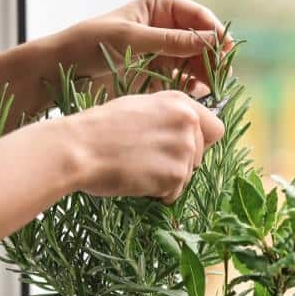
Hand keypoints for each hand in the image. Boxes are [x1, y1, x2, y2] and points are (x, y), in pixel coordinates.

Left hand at [41, 0, 228, 83]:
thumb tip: (212, 40)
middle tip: (221, 76)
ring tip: (210, 89)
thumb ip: (172, 41)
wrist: (59, 70)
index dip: (214, 31)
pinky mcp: (156, 77)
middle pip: (201, 41)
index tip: (225, 50)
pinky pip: (182, 81)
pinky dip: (192, 88)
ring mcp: (162, 54)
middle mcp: (165, 29)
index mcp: (159, 8)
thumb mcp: (131, 39)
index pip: (197, 16)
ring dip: (205, 74)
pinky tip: (194, 96)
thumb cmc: (89, 43)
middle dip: (213, 56)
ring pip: (195, 62)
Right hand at [65, 90, 224, 202]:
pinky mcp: (175, 175)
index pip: (214, 129)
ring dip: (166, 179)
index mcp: (180, 102)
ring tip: (138, 169)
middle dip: (180, 162)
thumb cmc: (99, 128)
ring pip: (187, 176)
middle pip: (201, 155)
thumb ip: (168, 116)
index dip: (200, 141)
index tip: (182, 148)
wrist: (79, 148)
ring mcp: (184, 149)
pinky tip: (137, 180)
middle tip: (148, 160)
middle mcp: (188, 123)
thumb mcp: (139, 107)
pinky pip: (174, 193)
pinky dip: (158, 193)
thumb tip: (186, 132)